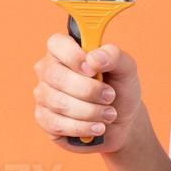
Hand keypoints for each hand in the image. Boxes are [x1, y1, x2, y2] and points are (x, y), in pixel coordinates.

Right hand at [32, 33, 143, 153]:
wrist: (121, 121)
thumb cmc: (120, 88)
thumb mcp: (126, 69)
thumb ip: (114, 56)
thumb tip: (94, 58)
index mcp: (65, 50)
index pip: (56, 43)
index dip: (74, 56)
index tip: (93, 69)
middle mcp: (49, 70)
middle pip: (55, 76)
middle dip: (88, 90)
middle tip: (110, 96)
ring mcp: (44, 95)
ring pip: (58, 103)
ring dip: (90, 111)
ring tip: (109, 114)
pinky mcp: (44, 119)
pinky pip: (57, 124)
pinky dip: (82, 127)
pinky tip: (98, 127)